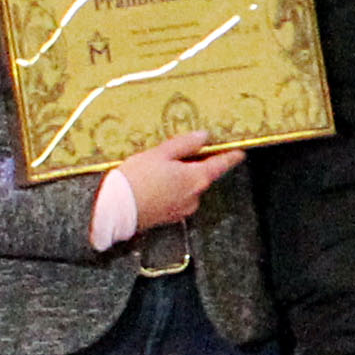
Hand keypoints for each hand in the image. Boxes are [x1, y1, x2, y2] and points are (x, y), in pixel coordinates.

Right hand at [116, 130, 243, 232]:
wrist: (115, 211)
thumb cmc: (137, 179)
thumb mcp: (160, 154)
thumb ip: (184, 144)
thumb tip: (204, 136)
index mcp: (197, 178)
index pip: (221, 165)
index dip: (231, 156)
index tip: (240, 152)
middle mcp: (195, 196)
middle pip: (203, 176)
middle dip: (195, 165)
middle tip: (179, 154)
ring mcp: (184, 208)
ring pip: (188, 188)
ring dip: (180, 178)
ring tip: (158, 170)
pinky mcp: (171, 217)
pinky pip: (176, 198)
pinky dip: (171, 190)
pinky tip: (154, 185)